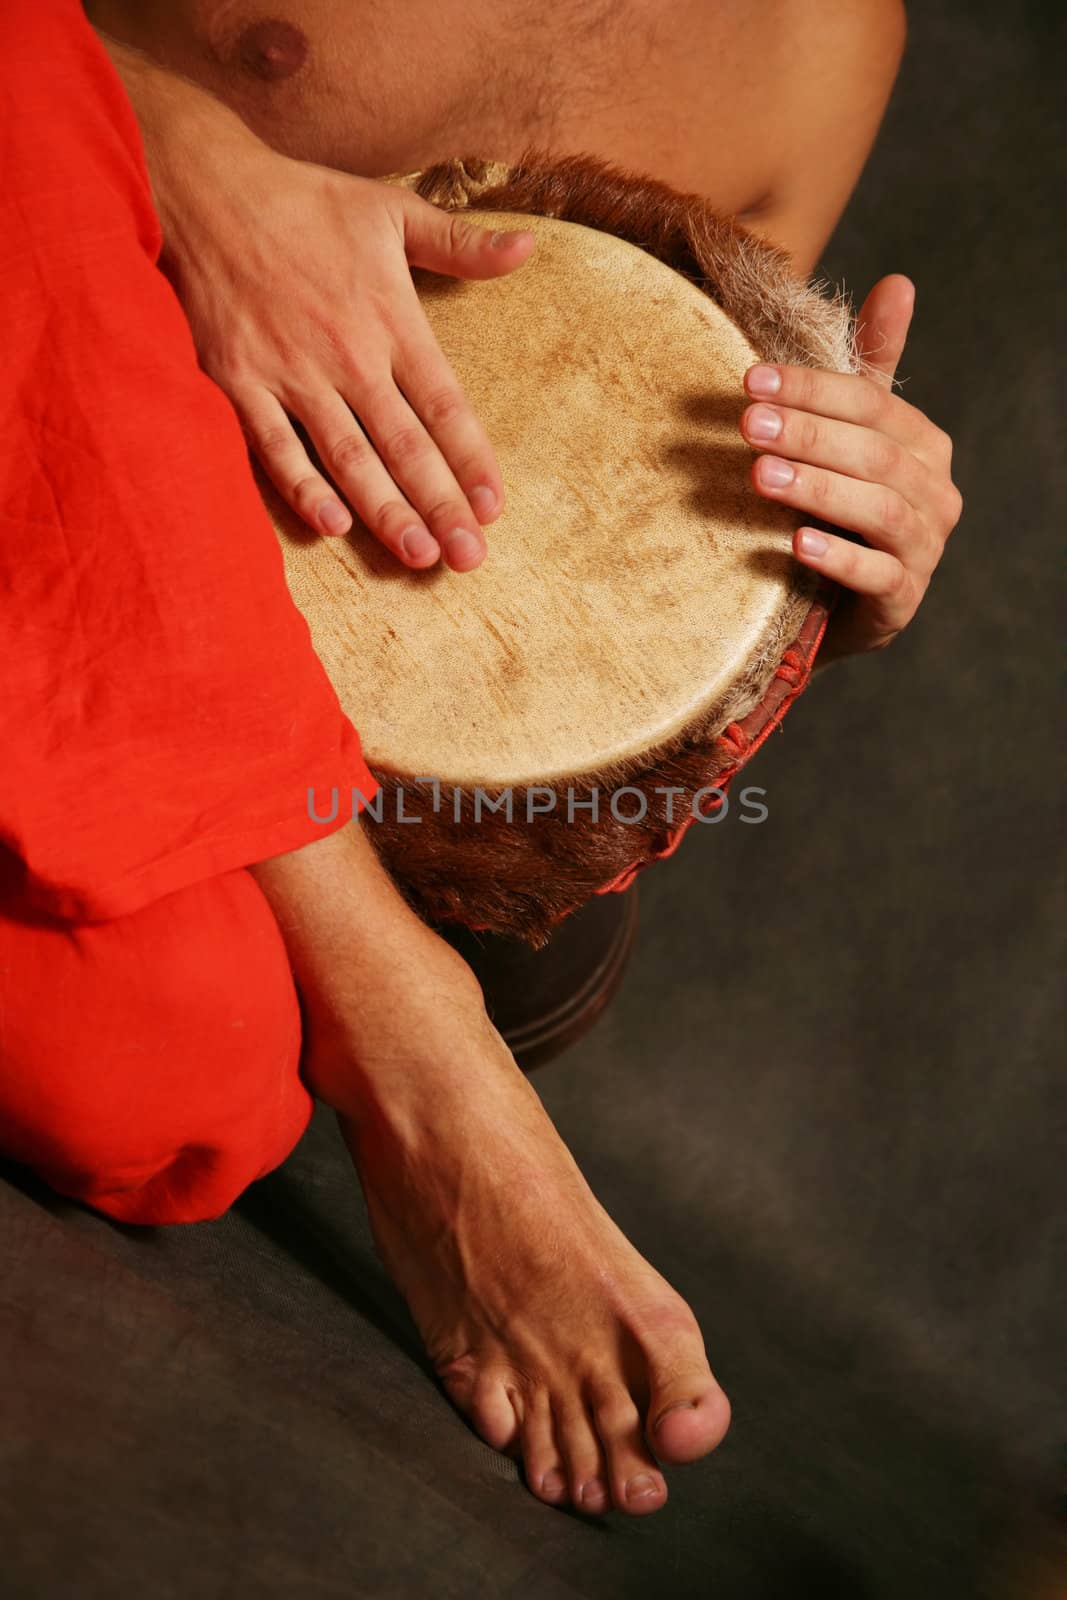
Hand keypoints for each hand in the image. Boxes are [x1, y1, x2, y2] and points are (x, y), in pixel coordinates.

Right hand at [101, 31, 536, 572]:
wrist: (203, 187)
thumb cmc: (303, 201)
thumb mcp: (391, 209)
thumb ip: (460, 243)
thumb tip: (526, 249)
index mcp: (391, 319)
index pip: (446, 404)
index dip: (473, 460)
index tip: (493, 508)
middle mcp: (347, 354)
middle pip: (406, 445)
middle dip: (441, 505)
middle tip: (469, 557)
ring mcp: (290, 372)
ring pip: (349, 457)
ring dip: (386, 511)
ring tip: (419, 555)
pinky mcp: (237, 381)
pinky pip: (274, 447)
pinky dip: (303, 487)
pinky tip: (334, 525)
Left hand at [740, 275, 962, 662]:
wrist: (829, 607)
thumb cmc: (836, 511)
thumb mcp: (848, 438)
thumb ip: (870, 368)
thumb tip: (899, 282)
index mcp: (922, 445)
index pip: (870, 404)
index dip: (811, 388)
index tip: (749, 380)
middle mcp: (935, 493)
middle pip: (873, 453)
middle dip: (807, 434)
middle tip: (747, 424)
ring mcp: (924, 549)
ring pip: (878, 509)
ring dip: (817, 490)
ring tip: (761, 477)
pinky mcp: (902, 599)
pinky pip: (877, 575)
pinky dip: (838, 558)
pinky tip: (796, 546)